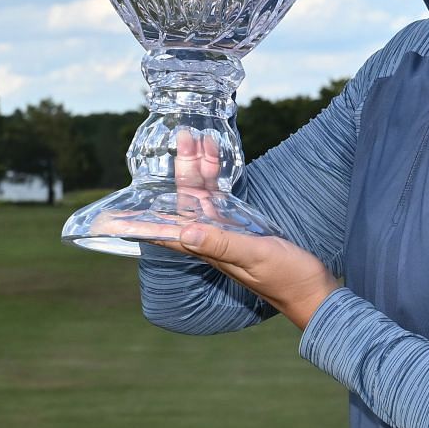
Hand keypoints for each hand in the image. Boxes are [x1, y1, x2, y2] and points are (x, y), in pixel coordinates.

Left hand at [160, 131, 337, 331]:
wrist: (313, 290)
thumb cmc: (286, 277)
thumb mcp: (254, 256)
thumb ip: (221, 243)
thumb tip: (185, 231)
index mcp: (208, 248)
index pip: (166, 233)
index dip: (140, 222)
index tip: (116, 213)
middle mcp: (210, 240)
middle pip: (185, 202)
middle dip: (181, 170)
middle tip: (181, 137)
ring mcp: (226, 232)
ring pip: (202, 195)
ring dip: (198, 167)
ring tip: (196, 137)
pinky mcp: (242, 227)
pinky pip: (221, 197)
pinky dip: (216, 177)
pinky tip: (215, 158)